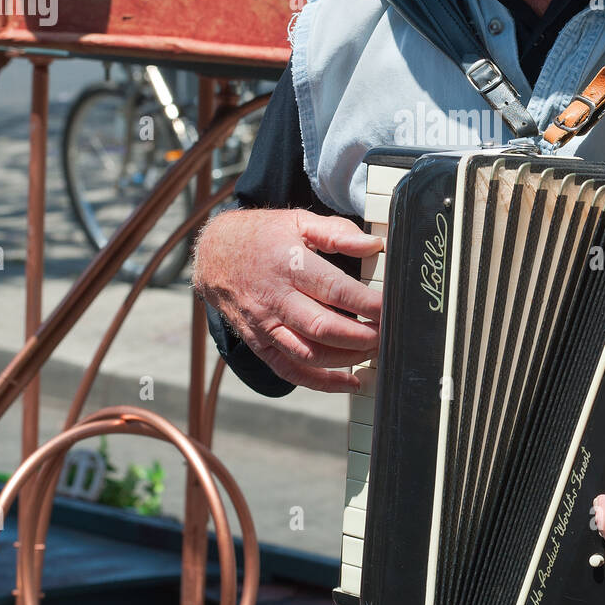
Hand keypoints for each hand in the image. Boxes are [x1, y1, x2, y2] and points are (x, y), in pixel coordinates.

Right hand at [193, 206, 382, 391]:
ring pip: (309, 354)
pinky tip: (349, 381)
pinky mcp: (259, 343)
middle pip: (324, 328)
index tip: (392, 309)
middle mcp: (275, 298)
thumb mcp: (298, 221)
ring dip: (347, 359)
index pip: (335, 290)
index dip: (368, 304)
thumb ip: (337, 233)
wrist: (213, 255)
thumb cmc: (262, 236)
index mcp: (289, 264)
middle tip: (389, 334)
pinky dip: (321, 382)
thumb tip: (373, 245)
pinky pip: (290, 371)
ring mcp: (265, 325)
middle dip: (363, 337)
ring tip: (375, 352)